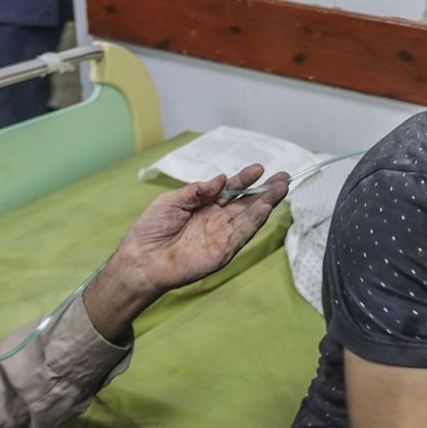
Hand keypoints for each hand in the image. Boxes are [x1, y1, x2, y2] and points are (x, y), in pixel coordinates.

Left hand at [111, 164, 290, 296]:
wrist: (142, 259)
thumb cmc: (151, 229)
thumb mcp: (171, 200)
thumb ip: (197, 190)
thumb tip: (221, 179)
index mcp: (205, 205)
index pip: (231, 190)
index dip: (244, 179)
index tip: (259, 168)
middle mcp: (218, 219)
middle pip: (247, 202)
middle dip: (265, 189)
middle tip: (284, 176)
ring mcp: (223, 235)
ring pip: (250, 216)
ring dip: (267, 202)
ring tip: (283, 187)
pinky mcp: (224, 250)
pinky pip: (243, 233)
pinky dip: (256, 220)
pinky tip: (266, 207)